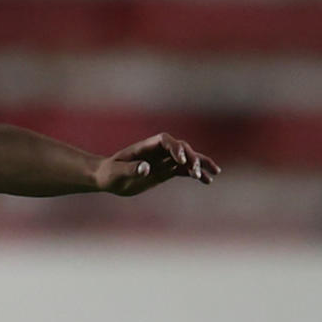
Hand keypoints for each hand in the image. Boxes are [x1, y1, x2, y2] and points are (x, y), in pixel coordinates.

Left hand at [95, 134, 219, 195]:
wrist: (108, 178)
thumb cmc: (109, 173)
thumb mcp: (117, 172)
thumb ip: (131, 169)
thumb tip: (146, 168)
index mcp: (146, 146)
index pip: (166, 141)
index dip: (175, 148)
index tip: (181, 160)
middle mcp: (158, 151)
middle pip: (181, 148)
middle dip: (191, 158)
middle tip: (194, 171)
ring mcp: (163, 161)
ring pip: (187, 159)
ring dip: (200, 165)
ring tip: (213, 173)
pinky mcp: (166, 171)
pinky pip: (184, 171)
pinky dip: (195, 175)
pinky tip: (207, 181)